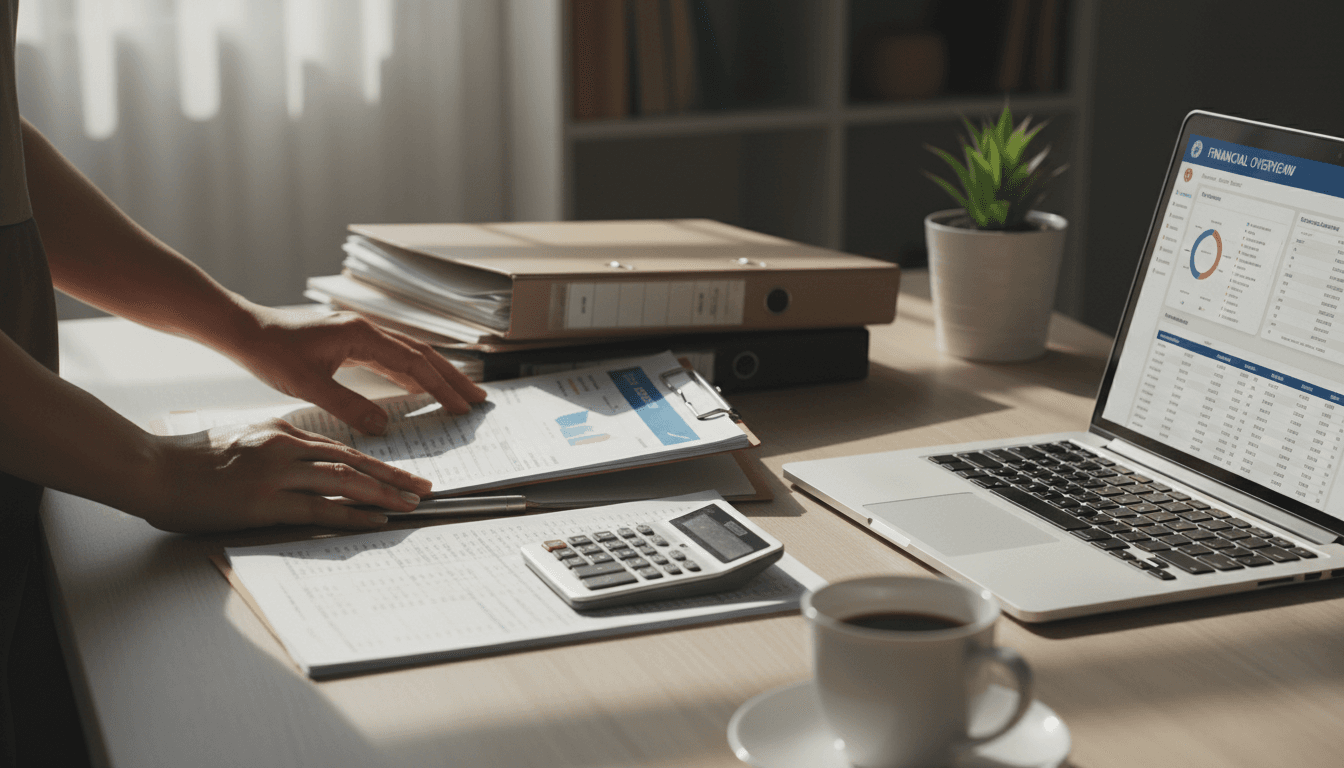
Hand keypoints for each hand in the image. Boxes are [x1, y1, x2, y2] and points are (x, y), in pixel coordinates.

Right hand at [143, 418, 429, 532]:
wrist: (151, 468)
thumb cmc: (190, 461)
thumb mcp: (241, 441)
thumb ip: (274, 449)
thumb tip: (306, 465)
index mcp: (280, 430)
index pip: (340, 448)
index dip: (375, 462)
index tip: (401, 473)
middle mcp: (285, 446)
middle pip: (353, 461)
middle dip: (394, 476)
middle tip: (425, 488)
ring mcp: (276, 473)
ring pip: (345, 481)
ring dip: (385, 494)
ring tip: (412, 505)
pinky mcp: (265, 501)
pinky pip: (321, 508)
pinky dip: (354, 514)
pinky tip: (377, 520)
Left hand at [224, 305, 487, 434]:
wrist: (245, 331)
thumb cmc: (271, 352)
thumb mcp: (308, 384)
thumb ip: (348, 404)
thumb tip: (383, 426)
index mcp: (361, 335)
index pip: (414, 363)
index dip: (441, 387)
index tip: (461, 407)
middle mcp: (366, 330)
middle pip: (422, 354)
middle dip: (452, 378)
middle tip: (477, 399)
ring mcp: (360, 334)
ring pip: (410, 354)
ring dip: (436, 374)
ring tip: (458, 393)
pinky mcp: (351, 342)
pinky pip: (392, 358)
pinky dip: (411, 373)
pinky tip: (418, 387)